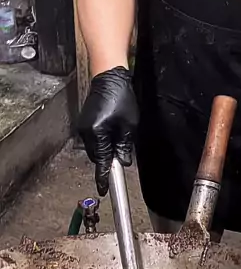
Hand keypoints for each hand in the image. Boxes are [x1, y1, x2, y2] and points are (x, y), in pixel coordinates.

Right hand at [78, 66, 138, 196]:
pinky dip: (102, 140)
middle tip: (121, 156)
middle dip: (108, 159)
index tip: (103, 190)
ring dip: (105, 148)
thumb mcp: (129, 125)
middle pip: (97, 156)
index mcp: (97, 133)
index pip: (101, 162)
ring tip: (119, 137)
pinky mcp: (84, 122)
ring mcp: (83, 127)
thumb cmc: (121, 98)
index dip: (103, 178)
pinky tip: (112, 131)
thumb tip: (122, 161)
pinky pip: (93, 138)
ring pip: (95, 148)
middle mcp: (86, 132)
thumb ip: (125, 145)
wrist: (109, 77)